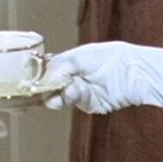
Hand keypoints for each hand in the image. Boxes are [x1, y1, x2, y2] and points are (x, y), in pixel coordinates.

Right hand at [40, 41, 162, 114]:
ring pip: (57, 96)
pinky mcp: (88, 104)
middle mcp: (71, 78)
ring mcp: (79, 92)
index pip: (45, 70)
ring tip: (59, 88)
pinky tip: (71, 91)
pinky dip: (69, 97)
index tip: (28, 79)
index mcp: (67, 63)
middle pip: (47, 86)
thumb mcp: (78, 57)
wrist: (135, 72)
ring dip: (55, 93)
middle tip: (37, 88)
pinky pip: (72, 102)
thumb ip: (58, 67)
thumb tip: (41, 79)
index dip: (36, 75)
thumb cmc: (109, 57)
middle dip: (42, 88)